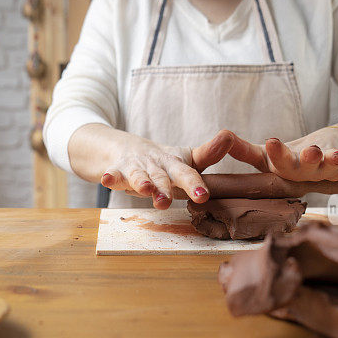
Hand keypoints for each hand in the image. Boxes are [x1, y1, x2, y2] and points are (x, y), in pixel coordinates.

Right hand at [100, 129, 236, 208]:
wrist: (125, 149)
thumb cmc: (163, 162)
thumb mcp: (185, 159)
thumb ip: (208, 153)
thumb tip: (231, 136)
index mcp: (174, 164)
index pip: (187, 173)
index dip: (194, 184)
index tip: (202, 195)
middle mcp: (156, 164)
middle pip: (162, 177)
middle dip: (164, 188)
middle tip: (167, 202)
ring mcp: (136, 167)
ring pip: (139, 176)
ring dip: (142, 183)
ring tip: (145, 190)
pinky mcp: (118, 170)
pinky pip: (114, 174)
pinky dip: (110, 177)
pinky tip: (106, 179)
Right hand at [227, 126, 337, 181]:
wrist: (318, 164)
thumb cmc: (287, 159)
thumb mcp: (265, 154)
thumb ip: (243, 149)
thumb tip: (221, 137)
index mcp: (283, 171)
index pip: (277, 163)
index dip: (276, 153)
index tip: (271, 141)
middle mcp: (304, 175)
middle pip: (306, 169)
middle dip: (309, 160)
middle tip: (311, 151)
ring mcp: (326, 173)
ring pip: (330, 169)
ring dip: (333, 162)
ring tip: (335, 154)